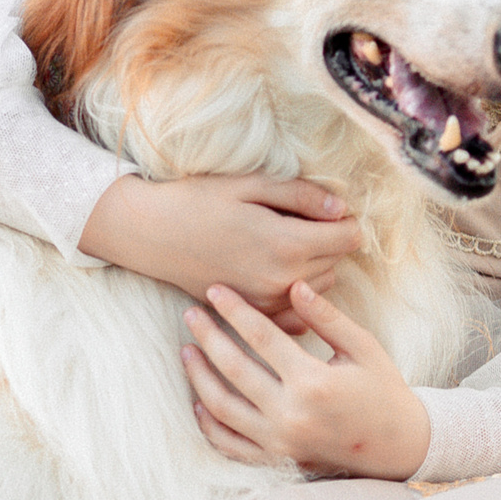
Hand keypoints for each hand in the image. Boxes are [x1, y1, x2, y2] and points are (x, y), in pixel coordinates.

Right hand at [79, 174, 360, 328]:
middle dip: (329, 241)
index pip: (348, 238)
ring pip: (320, 287)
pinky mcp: (253, 314)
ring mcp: (267, 303)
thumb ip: (302, 197)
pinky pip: (297, 311)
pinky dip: (296, 293)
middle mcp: (282, 280)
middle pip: (338, 262)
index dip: (345, 220)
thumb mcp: (251, 185)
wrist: (151, 234)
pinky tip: (276, 273)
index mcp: (286, 244)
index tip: (328, 209)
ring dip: (314, 267)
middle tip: (300, 220)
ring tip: (284, 244)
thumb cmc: (198, 201)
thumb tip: (342, 209)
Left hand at [181, 280, 428, 479]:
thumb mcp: (363, 347)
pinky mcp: (276, 459)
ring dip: (199, 378)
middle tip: (190, 314)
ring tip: (186, 351)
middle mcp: (291, 414)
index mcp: (313, 382)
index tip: (215, 290)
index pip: (262, 338)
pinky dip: (210, 424)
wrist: (399, 445)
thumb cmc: (383, 390)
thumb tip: (294, 285)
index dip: (235, 311)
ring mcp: (280, 442)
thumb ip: (327, 317)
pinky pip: (231, 445)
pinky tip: (198, 402)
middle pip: (234, 369)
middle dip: (208, 337)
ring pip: (223, 408)